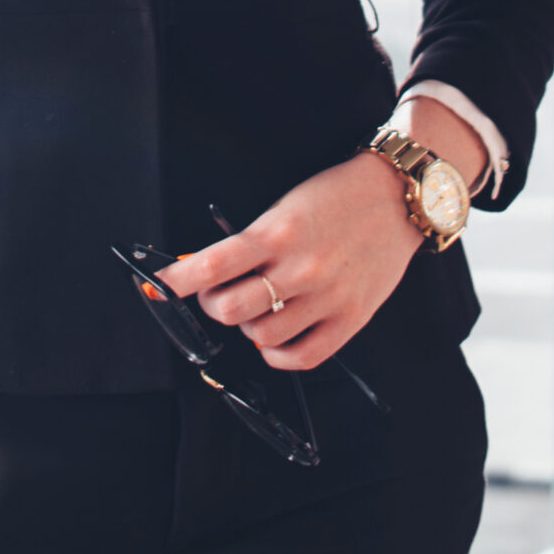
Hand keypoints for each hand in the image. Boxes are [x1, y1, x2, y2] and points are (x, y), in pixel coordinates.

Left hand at [156, 154, 424, 373]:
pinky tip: (275, 337)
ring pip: (262, 336)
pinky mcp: (350, 319)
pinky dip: (279, 354)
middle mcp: (301, 268)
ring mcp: (327, 297)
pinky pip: (303, 357)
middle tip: (218, 294)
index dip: (177, 281)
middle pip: (231, 309)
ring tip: (257, 308)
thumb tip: (203, 271)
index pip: (214, 264)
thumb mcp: (284, 207)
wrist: (396, 197)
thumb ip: (248, 242)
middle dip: (212, 304)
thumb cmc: (336, 197)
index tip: (157, 288)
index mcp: (278, 232)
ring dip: (248, 326)